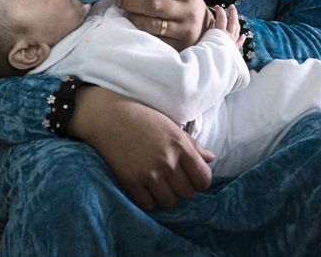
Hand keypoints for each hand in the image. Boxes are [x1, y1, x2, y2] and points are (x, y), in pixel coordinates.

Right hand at [69, 85, 213, 209]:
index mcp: (181, 146)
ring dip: (166, 196)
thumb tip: (211, 158)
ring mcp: (149, 173)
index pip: (204, 178)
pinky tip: (145, 188)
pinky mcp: (132, 181)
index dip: (200, 181)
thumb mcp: (171, 126)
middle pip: (187, 193)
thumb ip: (192, 145)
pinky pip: (148, 204)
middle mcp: (168, 161)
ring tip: (158, 184)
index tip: (192, 178)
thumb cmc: (142, 118)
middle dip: (182, 188)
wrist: (109, 117)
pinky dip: (148, 200)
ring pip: (169, 201)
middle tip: (172, 179)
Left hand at [117, 0, 207, 49]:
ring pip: (152, 25)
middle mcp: (189, 11)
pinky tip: (133, 29)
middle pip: (155, 5)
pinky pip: (154, 40)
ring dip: (134, 19)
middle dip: (133, 3)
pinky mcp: (179, 46)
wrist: (204, 32)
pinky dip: (141, 34)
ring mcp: (185, 30)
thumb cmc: (185, 6)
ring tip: (125, 14)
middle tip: (120, 1)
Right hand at [209, 4, 247, 49]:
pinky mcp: (234, 50)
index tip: (217, 6)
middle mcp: (228, 36)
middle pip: (232, 22)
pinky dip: (241, 38)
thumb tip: (212, 20)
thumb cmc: (207, 52)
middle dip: (232, 13)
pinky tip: (243, 35)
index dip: (219, 11)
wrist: (215, 65)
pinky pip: (239, 43)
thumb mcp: (205, 39)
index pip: (221, 18)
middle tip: (232, 7)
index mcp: (220, 32)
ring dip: (237, 23)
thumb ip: (209, 29)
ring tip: (237, 17)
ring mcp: (232, 43)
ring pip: (237, 30)